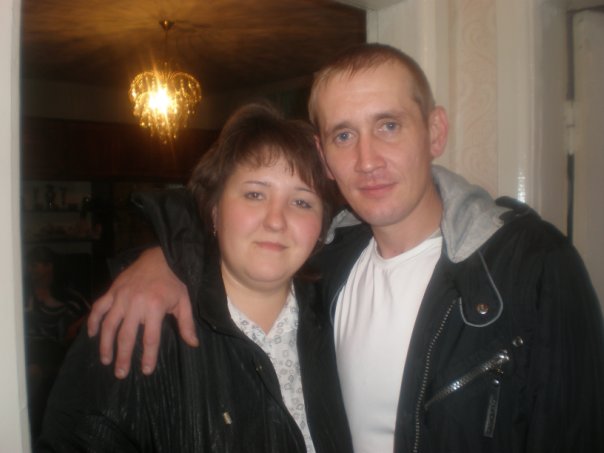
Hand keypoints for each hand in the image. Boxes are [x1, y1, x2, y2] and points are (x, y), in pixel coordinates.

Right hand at [87, 247, 197, 378]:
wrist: (163, 256)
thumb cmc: (175, 281)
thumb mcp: (184, 301)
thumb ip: (186, 324)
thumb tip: (193, 344)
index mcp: (156, 307)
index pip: (150, 338)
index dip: (147, 357)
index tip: (145, 371)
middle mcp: (136, 304)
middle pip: (126, 336)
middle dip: (123, 357)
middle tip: (120, 373)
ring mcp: (121, 296)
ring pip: (108, 325)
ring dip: (105, 344)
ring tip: (105, 360)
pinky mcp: (112, 290)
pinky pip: (98, 308)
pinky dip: (93, 321)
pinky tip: (91, 335)